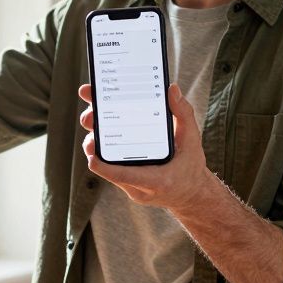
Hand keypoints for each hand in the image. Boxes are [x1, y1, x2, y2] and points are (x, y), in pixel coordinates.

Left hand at [78, 82, 215, 212]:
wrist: (189, 193)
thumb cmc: (190, 166)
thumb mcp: (192, 140)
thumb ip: (183, 114)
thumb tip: (171, 89)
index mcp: (157, 180)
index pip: (127, 176)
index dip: (106, 168)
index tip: (91, 155)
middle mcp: (139, 187)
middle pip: (109, 167)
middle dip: (94, 144)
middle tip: (90, 117)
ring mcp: (129, 187)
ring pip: (105, 166)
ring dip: (96, 143)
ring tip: (91, 117)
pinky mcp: (124, 183)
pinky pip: (109, 167)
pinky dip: (104, 148)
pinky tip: (100, 126)